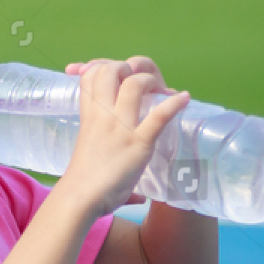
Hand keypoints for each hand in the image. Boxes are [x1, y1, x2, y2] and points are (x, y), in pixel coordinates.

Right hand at [57, 58, 187, 217]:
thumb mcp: (90, 153)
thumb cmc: (83, 182)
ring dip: (150, 81)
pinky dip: (174, 103)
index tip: (117, 73)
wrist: (80, 197)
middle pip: (111, 69)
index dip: (102, 65)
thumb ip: (108, 156)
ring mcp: (120, 126)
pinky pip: (159, 115)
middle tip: (140, 80)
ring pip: (135, 84)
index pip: (90, 74)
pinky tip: (184, 98)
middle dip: (128, 66)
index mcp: (89, 114)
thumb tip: (138, 196)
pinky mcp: (138, 142)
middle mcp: (103, 114)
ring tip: (160, 89)